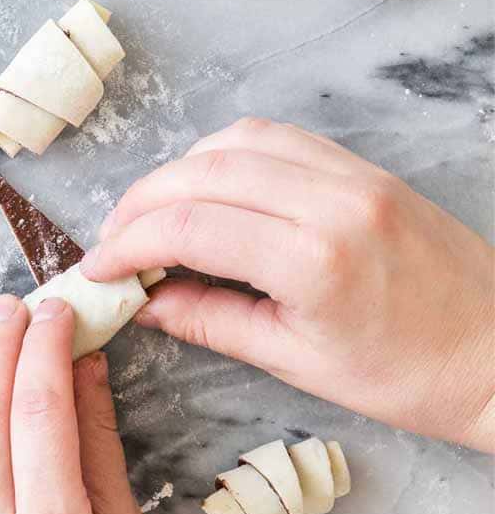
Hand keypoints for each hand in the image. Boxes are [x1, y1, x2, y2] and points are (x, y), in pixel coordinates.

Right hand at [86, 117, 494, 451]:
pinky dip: (228, 152)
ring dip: (181, 169)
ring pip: (235, 140)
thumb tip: (148, 302)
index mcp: (316, 259)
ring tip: (155, 213)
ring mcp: (350, 173)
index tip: (99, 266)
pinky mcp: (362, 164)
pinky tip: (210, 184)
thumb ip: (216, 323)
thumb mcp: (303, 364)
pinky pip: (277, 136)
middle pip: (202, 172)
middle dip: (143, 202)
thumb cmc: (413, 376)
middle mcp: (330, 200)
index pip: (192, 226)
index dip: (131, 242)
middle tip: (114, 239)